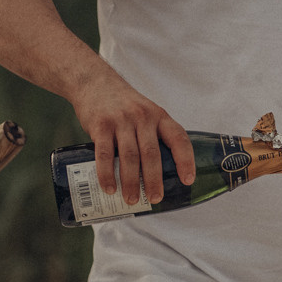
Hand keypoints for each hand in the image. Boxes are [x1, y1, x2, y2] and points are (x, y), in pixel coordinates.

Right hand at [71, 68, 194, 203]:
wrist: (94, 82)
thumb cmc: (124, 105)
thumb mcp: (145, 111)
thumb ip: (152, 134)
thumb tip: (159, 174)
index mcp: (159, 116)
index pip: (179, 138)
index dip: (186, 160)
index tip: (188, 180)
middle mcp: (142, 117)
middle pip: (152, 154)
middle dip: (154, 180)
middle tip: (155, 199)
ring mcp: (121, 120)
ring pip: (129, 157)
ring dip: (131, 182)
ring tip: (132, 200)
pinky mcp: (101, 125)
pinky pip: (105, 154)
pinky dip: (107, 174)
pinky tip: (109, 188)